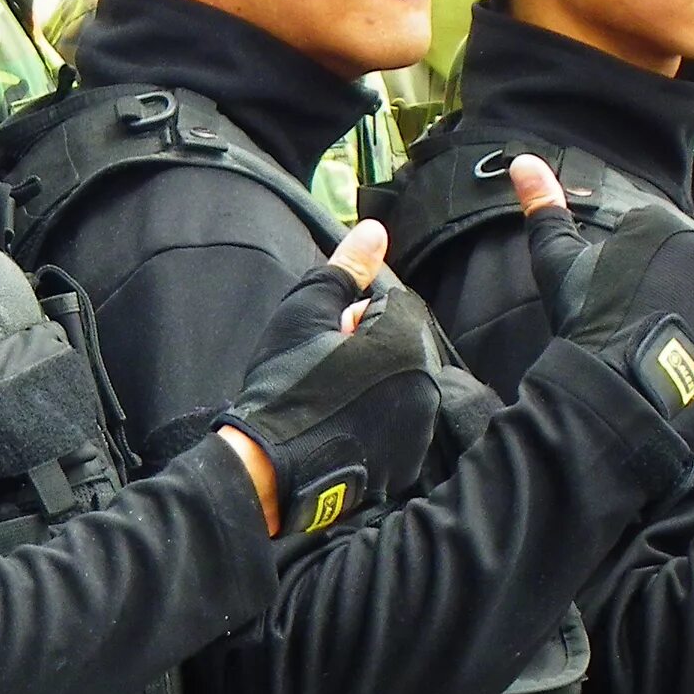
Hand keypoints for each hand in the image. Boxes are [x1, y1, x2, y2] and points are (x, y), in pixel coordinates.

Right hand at [218, 223, 435, 539]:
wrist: (268, 465)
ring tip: (330, 399)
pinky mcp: (408, 460)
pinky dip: (375, 420)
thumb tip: (375, 229)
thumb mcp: (305, 312)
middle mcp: (426, 384)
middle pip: (401, 346)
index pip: (393, 305)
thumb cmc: (284, 383)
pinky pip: (398, 424)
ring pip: (401, 385)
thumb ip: (346, 267)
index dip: (353, 316)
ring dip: (373, 384)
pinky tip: (338, 427)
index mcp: (405, 341)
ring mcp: (419, 427)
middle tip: (324, 368)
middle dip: (367, 349)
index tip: (327, 338)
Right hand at [511, 156, 693, 437]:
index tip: (608, 290)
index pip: (642, 236)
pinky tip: (670, 346)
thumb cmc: (586, 312)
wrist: (619, 375)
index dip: (621, 264)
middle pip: (673, 260)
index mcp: (660, 221)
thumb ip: (544, 206)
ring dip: (678, 304)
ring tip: (648, 330)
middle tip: (627, 311)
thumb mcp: (556, 258)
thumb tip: (522, 160)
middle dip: (655, 280)